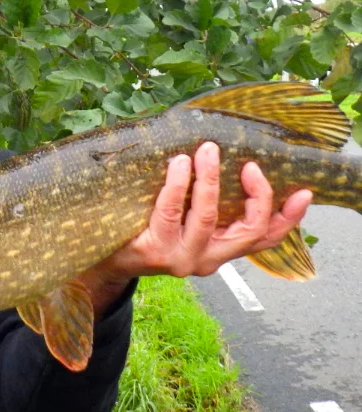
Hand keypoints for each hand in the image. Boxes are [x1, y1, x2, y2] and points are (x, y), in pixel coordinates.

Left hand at [80, 141, 312, 313]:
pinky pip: (170, 211)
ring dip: (210, 180)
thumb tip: (225, 154)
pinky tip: (178, 164)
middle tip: (251, 165)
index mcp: (221, 252)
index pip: (264, 239)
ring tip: (207, 151)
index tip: (304, 191)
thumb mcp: (185, 221)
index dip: (287, 218)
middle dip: (257, 196)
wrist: (107, 258)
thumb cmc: (148, 229)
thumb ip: (210, 203)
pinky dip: (177, 184)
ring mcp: (182, 258)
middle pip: (247, 231)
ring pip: (208, 217)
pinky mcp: (155, 251)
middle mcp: (207, 260)